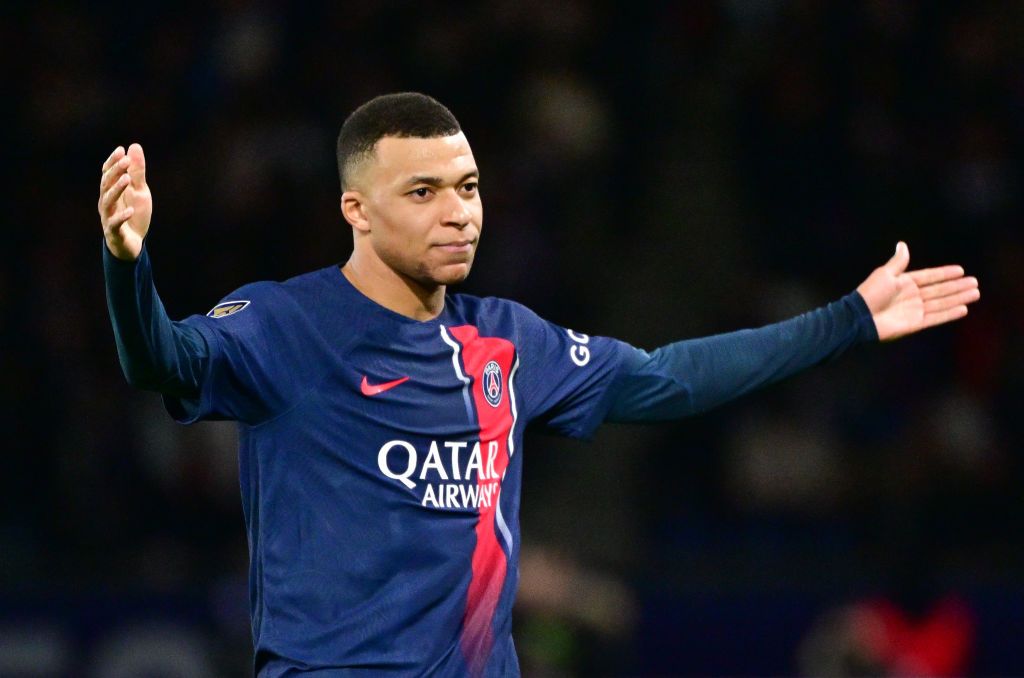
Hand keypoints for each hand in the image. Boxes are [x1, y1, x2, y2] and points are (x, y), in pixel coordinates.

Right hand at [98, 143, 151, 260]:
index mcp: (111, 191)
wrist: (133, 243)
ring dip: (117, 189)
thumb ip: (137, 172)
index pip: (107, 173)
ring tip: (127, 179)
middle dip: (115, 171)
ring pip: (108, 201)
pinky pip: (115, 223)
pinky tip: (130, 210)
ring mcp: (108, 216)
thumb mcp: (139, 191)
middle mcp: (106, 202)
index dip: (112, 162)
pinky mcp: (114, 232)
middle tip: (125, 161)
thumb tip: (133, 146)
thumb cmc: (134, 214)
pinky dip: (122, 216)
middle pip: (106, 184)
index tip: (121, 150)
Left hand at [856, 242, 979, 340]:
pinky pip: (936, 317)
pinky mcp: (915, 324)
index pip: (930, 276)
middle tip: (975, 282)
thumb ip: (898, 261)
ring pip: (942, 303)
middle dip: (957, 286)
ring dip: (958, 298)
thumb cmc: (870, 294)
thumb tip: (902, 244)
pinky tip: (963, 308)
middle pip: (940, 290)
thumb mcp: (885, 274)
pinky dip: (950, 313)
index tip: (961, 270)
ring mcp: (915, 310)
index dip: (945, 273)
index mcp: (905, 283)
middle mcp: (912, 296)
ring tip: (975, 293)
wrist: (859, 317)